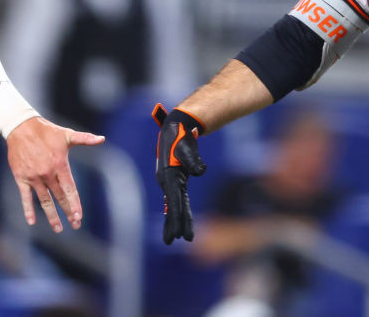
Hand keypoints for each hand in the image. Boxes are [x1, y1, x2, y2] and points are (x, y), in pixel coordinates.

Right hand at [6, 116, 104, 232]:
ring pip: (44, 201)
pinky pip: (25, 197)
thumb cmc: (47, 131)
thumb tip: (102, 139)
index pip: (70, 189)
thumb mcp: (67, 134)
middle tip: (75, 225)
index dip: (75, 203)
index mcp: (60, 165)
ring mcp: (33, 177)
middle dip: (68, 212)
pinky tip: (32, 222)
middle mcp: (47, 173)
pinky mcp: (21, 178)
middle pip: (59, 197)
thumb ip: (85, 139)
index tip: (79, 216)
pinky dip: (28, 210)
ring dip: (51, 216)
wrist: (21, 127)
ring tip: (58, 229)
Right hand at [153, 103, 206, 243]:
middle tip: (179, 240)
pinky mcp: (176, 180)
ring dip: (179, 220)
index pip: (174, 201)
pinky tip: (184, 221)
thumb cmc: (182, 137)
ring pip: (176, 205)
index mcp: (168, 176)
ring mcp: (171, 181)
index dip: (177, 218)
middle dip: (176, 224)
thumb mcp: (187, 146)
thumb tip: (201, 171)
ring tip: (182, 237)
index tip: (178, 233)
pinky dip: (182, 211)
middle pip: (174, 207)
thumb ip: (193, 160)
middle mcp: (167, 181)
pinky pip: (180, 199)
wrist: (176, 128)